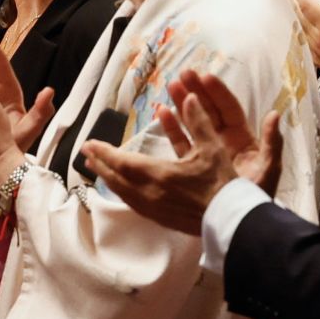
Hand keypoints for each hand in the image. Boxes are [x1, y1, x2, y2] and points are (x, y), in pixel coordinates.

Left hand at [82, 70, 283, 233]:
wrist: (234, 221)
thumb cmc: (223, 184)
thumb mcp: (213, 149)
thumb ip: (199, 122)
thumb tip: (190, 97)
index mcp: (158, 175)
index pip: (121, 161)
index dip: (104, 152)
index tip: (89, 143)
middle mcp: (150, 194)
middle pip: (115, 178)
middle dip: (100, 164)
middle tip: (86, 154)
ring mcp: (153, 209)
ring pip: (121, 192)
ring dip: (108, 178)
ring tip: (97, 168)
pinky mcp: (160, 219)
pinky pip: (132, 203)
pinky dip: (122, 191)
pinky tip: (121, 189)